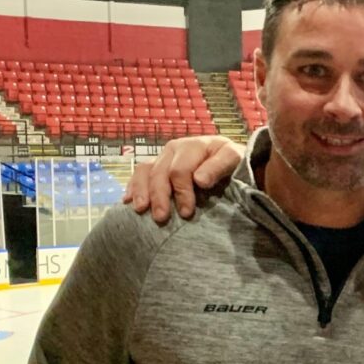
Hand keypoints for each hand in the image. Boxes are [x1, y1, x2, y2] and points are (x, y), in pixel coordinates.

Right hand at [124, 135, 244, 223]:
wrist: (232, 160)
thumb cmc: (235, 164)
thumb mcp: (234, 160)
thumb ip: (219, 167)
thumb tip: (199, 180)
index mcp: (196, 146)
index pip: (181, 170)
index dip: (182, 192)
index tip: (187, 212)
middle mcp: (176, 148)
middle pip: (160, 172)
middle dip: (160, 196)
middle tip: (161, 218)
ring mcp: (165, 157)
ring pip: (145, 170)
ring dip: (141, 191)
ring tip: (140, 210)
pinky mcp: (157, 165)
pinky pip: (140, 173)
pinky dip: (133, 187)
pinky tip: (127, 201)